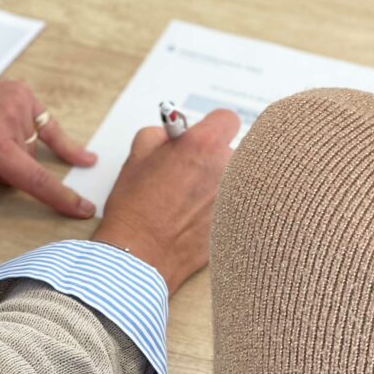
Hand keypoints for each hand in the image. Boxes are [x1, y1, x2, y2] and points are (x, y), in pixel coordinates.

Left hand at [0, 42, 96, 246]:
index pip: (34, 178)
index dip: (61, 198)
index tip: (85, 210)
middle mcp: (9, 118)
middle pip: (27, 163)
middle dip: (7, 169)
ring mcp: (17, 101)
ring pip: (33, 146)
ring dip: (16, 150)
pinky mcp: (21, 91)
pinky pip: (45, 123)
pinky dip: (57, 139)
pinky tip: (83, 156)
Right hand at [92, 110, 239, 294]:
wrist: (140, 254)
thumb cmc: (135, 208)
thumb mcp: (137, 155)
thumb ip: (160, 134)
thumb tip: (172, 135)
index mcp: (203, 145)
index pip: (226, 119)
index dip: (211, 125)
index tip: (200, 135)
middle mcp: (226, 168)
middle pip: (231, 150)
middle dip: (212, 157)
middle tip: (188, 172)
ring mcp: (236, 197)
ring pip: (234, 180)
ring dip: (217, 184)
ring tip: (190, 200)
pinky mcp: (238, 223)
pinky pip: (234, 206)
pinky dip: (218, 209)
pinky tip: (194, 219)